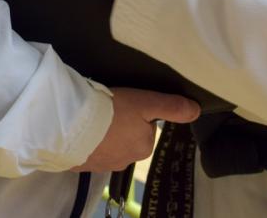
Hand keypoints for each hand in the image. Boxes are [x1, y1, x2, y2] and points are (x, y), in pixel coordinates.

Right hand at [70, 88, 199, 172]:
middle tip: (108, 107)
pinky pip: (90, 150)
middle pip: (128, 137)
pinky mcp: (82, 164)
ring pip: (109, 144)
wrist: (69, 126)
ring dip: (103, 133)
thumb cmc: (111, 111)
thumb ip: (172, 107)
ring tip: (92, 116)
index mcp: (143, 147)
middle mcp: (126, 161)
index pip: (145, 128)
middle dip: (120, 124)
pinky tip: (81, 128)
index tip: (125, 103)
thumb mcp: (146, 102)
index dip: (136, 112)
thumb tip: (196, 111)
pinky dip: (88, 140)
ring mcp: (102, 164)